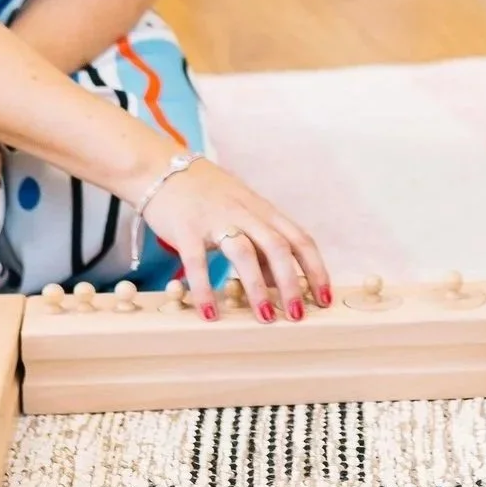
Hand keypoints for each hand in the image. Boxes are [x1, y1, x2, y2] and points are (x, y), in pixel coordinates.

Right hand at [138, 160, 330, 323]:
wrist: (160, 167)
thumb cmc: (206, 195)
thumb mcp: (242, 213)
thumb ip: (261, 246)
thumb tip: (279, 284)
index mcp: (263, 211)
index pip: (300, 239)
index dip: (315, 269)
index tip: (324, 298)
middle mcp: (244, 213)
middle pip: (278, 247)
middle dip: (292, 284)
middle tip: (299, 315)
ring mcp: (215, 219)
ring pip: (244, 253)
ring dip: (258, 288)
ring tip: (265, 319)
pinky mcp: (186, 228)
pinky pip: (197, 262)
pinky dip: (205, 289)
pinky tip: (210, 314)